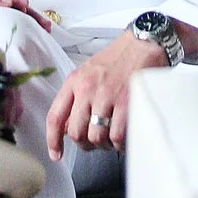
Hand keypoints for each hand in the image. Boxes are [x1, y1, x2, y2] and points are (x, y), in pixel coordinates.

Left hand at [45, 30, 168, 158]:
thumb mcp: (89, 72)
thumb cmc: (118, 59)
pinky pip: (116, 137)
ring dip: (104, 144)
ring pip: (96, 137)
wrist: (143, 43)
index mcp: (75, 81)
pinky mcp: (126, 102)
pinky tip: (124, 136)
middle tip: (96, 141)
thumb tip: (69, 127)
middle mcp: (87, 88)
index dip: (53, 140)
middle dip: (85, 144)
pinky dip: (120, 143)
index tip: (56, 154)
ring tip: (112, 137)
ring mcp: (106, 96)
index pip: (55, 116)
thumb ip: (77, 97)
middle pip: (76, 132)